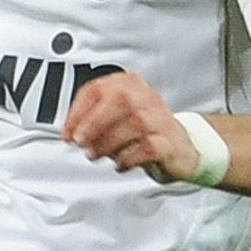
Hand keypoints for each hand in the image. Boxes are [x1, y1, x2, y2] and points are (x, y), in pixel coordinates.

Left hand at [63, 70, 197, 180]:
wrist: (182, 148)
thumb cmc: (144, 133)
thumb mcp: (117, 120)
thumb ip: (94, 121)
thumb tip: (71, 133)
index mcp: (129, 86)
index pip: (99, 88)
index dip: (78, 111)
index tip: (68, 132)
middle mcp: (147, 97)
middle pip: (121, 99)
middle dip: (94, 121)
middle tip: (80, 141)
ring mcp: (161, 119)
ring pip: (135, 122)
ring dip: (108, 141)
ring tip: (96, 155)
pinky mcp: (170, 142)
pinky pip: (149, 146)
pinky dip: (129, 157)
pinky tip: (120, 164)